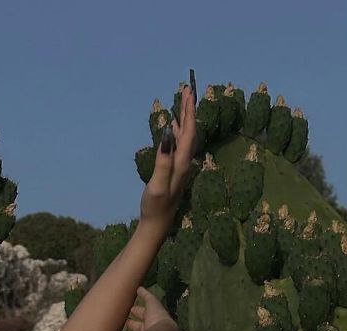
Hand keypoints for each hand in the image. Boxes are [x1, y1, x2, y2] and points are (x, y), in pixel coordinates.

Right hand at [125, 286, 177, 330]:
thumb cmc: (157, 317)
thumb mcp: (152, 303)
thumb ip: (146, 295)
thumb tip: (139, 288)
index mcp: (156, 316)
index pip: (146, 312)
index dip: (139, 310)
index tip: (131, 308)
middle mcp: (152, 326)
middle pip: (142, 322)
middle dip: (134, 319)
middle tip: (125, 315)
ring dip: (131, 327)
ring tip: (122, 324)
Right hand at [139, 81, 196, 232]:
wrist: (157, 225)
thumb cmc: (155, 207)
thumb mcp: (158, 184)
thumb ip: (163, 160)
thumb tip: (168, 135)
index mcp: (182, 163)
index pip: (190, 132)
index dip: (190, 111)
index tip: (189, 92)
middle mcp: (185, 163)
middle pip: (191, 131)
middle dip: (189, 109)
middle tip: (187, 89)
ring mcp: (180, 167)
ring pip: (186, 137)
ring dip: (185, 118)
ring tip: (183, 102)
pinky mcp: (174, 170)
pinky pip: (179, 145)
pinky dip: (178, 131)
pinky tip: (174, 126)